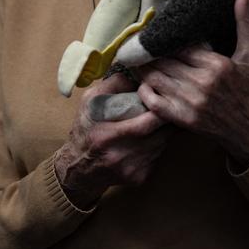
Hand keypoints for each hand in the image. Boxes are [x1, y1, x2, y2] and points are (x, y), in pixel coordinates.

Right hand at [54, 72, 172, 209]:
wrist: (78, 169)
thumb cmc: (85, 129)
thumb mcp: (90, 102)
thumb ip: (112, 84)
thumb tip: (136, 70)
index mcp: (107, 136)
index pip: (147, 122)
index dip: (159, 108)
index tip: (161, 96)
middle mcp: (120, 156)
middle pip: (161, 134)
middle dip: (168, 118)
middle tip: (170, 105)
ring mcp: (132, 169)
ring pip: (163, 145)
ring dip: (165, 131)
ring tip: (161, 119)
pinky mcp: (139, 178)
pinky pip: (159, 157)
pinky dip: (159, 145)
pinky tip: (152, 137)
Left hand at [135, 0, 248, 169]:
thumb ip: (245, 21)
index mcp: (217, 65)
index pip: (179, 46)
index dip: (166, 39)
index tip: (156, 31)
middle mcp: (201, 83)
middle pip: (163, 61)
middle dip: (150, 52)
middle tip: (138, 43)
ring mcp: (191, 103)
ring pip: (155, 79)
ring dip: (144, 69)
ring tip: (137, 59)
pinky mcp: (183, 119)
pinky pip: (154, 102)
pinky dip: (145, 92)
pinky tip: (145, 83)